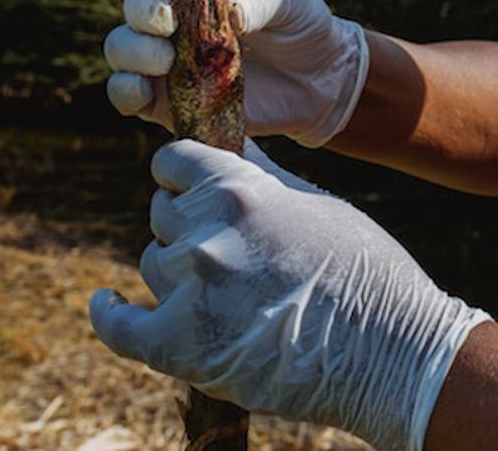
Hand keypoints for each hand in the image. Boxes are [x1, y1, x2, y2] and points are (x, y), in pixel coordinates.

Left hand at [90, 139, 490, 450]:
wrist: (391, 353)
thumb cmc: (364, 271)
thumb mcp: (315, 204)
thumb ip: (260, 175)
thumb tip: (231, 144)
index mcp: (239, 188)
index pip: (172, 162)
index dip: (184, 174)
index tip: (191, 186)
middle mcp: (205, 232)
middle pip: (162, 213)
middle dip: (188, 224)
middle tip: (230, 249)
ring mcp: (189, 291)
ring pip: (154, 264)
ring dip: (179, 271)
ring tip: (226, 289)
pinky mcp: (180, 348)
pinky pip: (120, 325)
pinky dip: (111, 313)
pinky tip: (107, 302)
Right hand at [104, 0, 369, 147]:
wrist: (321, 78)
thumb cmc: (300, 24)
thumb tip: (228, 10)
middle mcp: (173, 17)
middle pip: (133, 5)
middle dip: (142, 11)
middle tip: (169, 22)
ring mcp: (167, 59)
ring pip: (121, 49)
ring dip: (133, 51)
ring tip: (168, 60)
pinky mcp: (169, 100)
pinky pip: (127, 96)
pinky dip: (126, 92)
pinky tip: (145, 92)